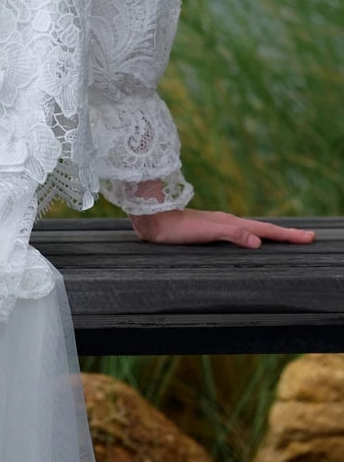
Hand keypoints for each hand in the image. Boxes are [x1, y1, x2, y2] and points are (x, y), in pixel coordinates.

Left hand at [128, 207, 316, 247]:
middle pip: (263, 228)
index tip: (309, 238)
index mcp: (230, 223)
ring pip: (251, 230)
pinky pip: (239, 233)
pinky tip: (248, 241)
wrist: (154, 220)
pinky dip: (253, 236)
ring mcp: (218, 225)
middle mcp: (227, 222)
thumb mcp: (206, 232)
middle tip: (307, 238)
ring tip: (284, 239)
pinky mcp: (208, 230)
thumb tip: (258, 241)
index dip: (287, 235)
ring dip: (270, 234)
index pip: (265, 230)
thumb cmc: (178, 229)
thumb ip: (232, 234)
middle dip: (285, 234)